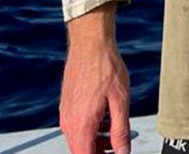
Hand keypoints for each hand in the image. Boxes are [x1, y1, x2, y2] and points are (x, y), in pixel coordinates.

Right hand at [60, 5, 130, 153]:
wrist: (90, 45)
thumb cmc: (106, 68)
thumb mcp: (121, 101)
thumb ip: (120, 130)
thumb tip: (123, 151)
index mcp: (81, 125)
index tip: (115, 153)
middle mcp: (68, 122)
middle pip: (82, 150)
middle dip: (100, 151)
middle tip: (118, 144)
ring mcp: (65, 114)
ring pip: (79, 138)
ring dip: (97, 139)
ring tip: (115, 129)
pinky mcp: (66, 105)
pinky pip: (76, 125)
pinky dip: (91, 127)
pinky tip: (106, 117)